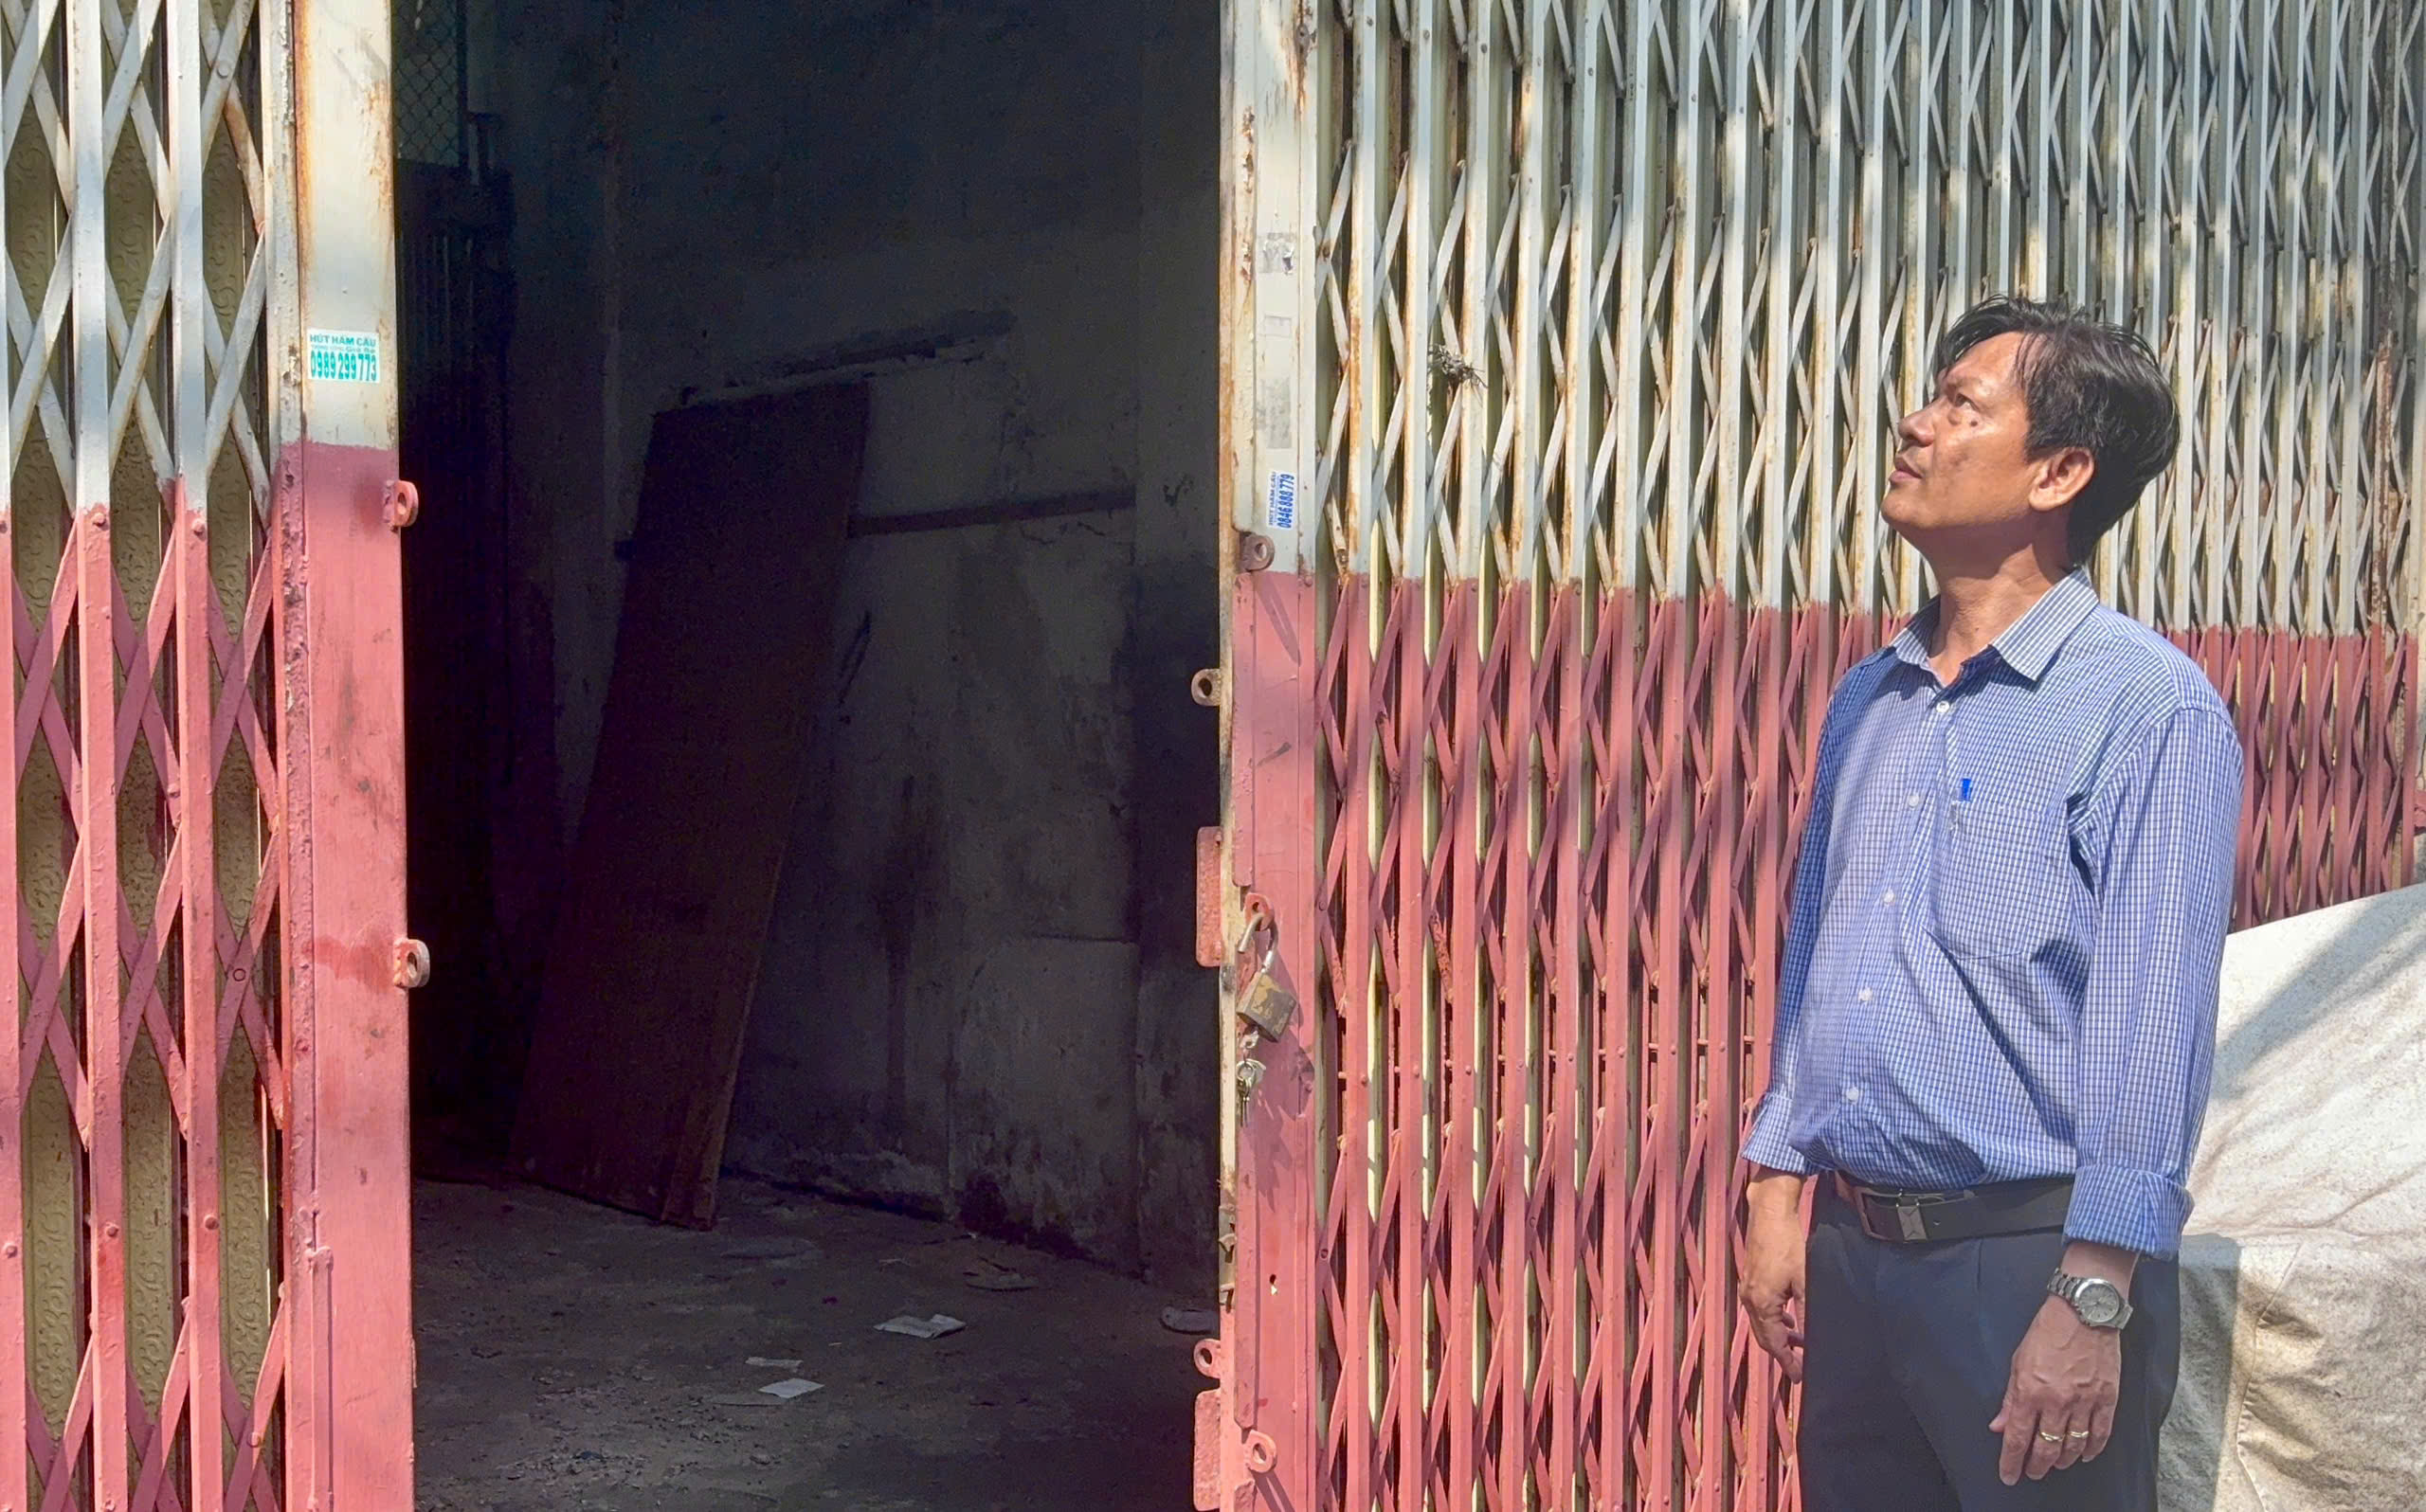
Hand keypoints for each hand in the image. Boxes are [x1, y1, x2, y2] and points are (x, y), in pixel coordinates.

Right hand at [1738, 1171, 1807, 1381]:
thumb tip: (1812, 1339)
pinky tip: (1789, 1316)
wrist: (1769, 1214)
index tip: (1798, 1377)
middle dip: (1782, 1353)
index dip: (1787, 1363)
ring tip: (1799, 1343)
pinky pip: (1760, 1309)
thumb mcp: (1804, 1282)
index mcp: (1762, 1304)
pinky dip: (1774, 1319)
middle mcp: (1750, 1299)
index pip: (1775, 1344)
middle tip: (1799, 1366)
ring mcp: (1748, 1288)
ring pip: (1762, 1323)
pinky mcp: (1751, 1278)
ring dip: (1779, 1335)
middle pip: (1764, 1337)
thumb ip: (1808, 1314)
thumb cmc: (1787, 1245)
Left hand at [1989, 1295, 2120, 1483]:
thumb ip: (2010, 1399)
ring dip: (2062, 1460)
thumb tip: (1999, 1426)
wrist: (2083, 1312)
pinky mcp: (2107, 1398)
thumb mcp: (2018, 1362)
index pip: (2018, 1438)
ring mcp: (2085, 1402)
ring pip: (2073, 1446)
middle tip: (2032, 1473)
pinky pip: (2100, 1434)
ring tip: (2055, 1464)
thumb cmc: (2047, 1332)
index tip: (2009, 1475)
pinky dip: (2092, 1449)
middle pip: (2046, 1448)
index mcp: (2030, 1391)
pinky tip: (2085, 1455)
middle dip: (2037, 1466)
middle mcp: (2057, 1401)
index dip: (2011, 1461)